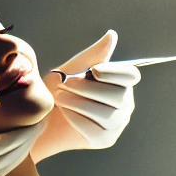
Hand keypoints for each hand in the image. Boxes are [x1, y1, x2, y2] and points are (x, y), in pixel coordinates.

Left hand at [36, 30, 141, 155]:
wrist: (44, 116)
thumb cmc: (62, 89)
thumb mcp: (75, 68)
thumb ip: (95, 54)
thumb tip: (111, 35)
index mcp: (122, 83)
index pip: (131, 75)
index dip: (114, 72)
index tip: (93, 70)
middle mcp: (125, 104)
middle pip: (118, 95)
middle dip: (89, 88)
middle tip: (66, 84)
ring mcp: (117, 124)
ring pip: (106, 113)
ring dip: (79, 102)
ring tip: (59, 96)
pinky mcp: (104, 140)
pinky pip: (94, 129)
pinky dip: (76, 118)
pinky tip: (63, 110)